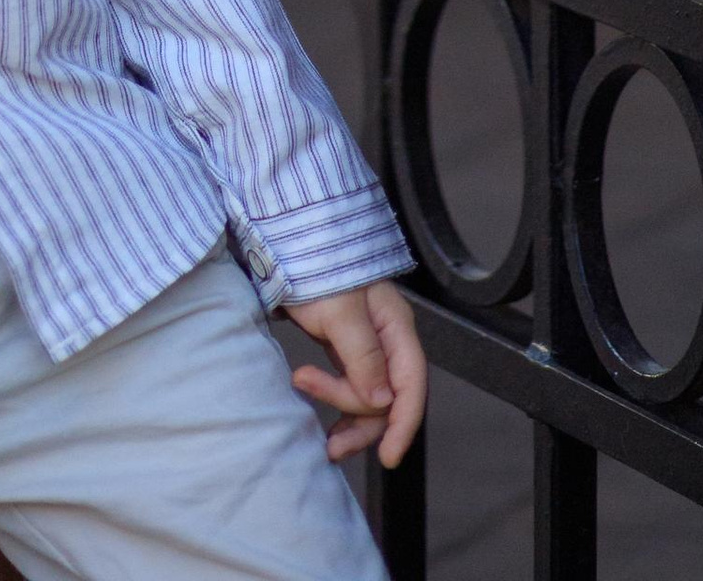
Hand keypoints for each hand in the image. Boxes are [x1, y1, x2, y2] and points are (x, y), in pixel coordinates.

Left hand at [286, 281, 426, 465]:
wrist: (290, 245)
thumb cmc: (317, 268)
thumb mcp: (340, 313)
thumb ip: (363, 356)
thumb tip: (382, 400)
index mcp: (396, 328)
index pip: (412, 385)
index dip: (404, 425)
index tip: (388, 457)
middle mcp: (387, 340)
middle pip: (388, 399)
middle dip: (360, 424)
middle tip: (330, 442)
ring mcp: (368, 347)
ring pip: (369, 399)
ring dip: (345, 417)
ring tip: (319, 430)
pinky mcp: (347, 351)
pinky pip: (352, 389)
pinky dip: (337, 403)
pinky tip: (323, 413)